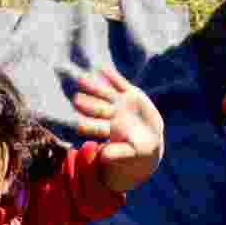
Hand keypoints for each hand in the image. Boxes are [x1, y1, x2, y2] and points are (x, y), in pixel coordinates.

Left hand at [73, 65, 164, 191]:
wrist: (150, 139)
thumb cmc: (138, 151)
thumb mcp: (131, 153)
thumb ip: (117, 154)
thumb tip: (102, 156)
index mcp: (110, 131)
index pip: (98, 128)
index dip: (89, 126)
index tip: (78, 125)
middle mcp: (112, 115)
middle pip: (97, 109)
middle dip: (87, 104)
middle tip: (75, 100)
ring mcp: (120, 104)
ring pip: (105, 94)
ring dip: (93, 86)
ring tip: (81, 79)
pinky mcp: (131, 94)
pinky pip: (120, 84)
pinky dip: (113, 77)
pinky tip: (103, 68)